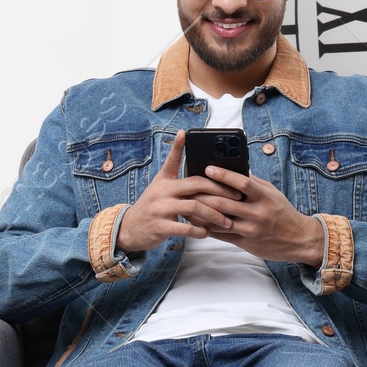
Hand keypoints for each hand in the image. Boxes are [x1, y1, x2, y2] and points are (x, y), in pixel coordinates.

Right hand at [115, 131, 244, 253]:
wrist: (130, 229)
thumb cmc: (152, 206)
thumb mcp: (159, 186)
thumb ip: (174, 173)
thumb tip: (191, 161)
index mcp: (164, 181)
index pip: (173, 160)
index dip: (177, 146)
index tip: (185, 133)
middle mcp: (162, 192)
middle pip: (195, 184)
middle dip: (220, 190)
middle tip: (236, 197)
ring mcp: (160, 209)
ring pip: (194, 207)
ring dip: (214, 215)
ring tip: (227, 221)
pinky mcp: (160, 227)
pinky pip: (185, 228)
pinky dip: (200, 231)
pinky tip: (208, 233)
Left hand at [189, 164, 326, 265]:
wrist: (297, 240)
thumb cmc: (283, 213)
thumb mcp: (273, 194)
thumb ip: (254, 183)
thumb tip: (233, 171)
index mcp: (265, 197)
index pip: (242, 183)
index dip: (224, 175)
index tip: (208, 168)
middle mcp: (257, 213)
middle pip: (224, 202)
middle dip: (203, 194)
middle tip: (189, 187)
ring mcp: (250, 229)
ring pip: (218, 220)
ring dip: (200, 212)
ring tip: (187, 203)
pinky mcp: (244, 243)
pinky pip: (220, 234)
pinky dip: (206, 226)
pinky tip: (195, 220)